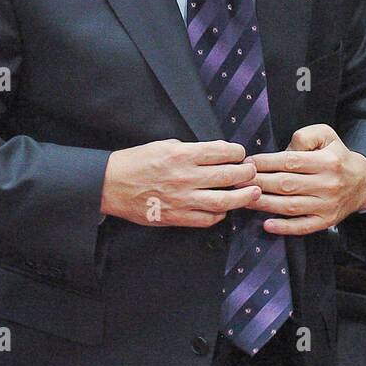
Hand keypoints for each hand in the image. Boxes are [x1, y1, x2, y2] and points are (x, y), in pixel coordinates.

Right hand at [101, 139, 259, 227]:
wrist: (112, 184)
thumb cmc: (136, 162)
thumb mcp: (164, 145)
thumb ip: (189, 150)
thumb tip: (215, 154)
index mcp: (182, 154)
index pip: (221, 152)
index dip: (237, 153)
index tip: (241, 154)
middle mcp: (185, 176)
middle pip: (228, 176)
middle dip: (246, 173)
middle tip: (252, 172)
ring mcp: (182, 199)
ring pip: (223, 201)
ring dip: (243, 197)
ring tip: (253, 193)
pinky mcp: (176, 217)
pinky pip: (206, 219)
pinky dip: (220, 215)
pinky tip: (224, 210)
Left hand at [246, 123, 365, 235]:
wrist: (362, 182)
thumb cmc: (336, 156)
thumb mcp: (326, 135)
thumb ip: (304, 136)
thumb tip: (283, 150)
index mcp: (327, 161)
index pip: (290, 162)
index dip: (265, 163)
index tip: (247, 163)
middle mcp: (328, 184)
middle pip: (286, 184)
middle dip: (258, 183)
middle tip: (237, 181)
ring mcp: (327, 205)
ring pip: (290, 206)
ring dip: (264, 204)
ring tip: (243, 200)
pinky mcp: (326, 221)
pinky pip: (303, 227)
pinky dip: (284, 227)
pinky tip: (267, 225)